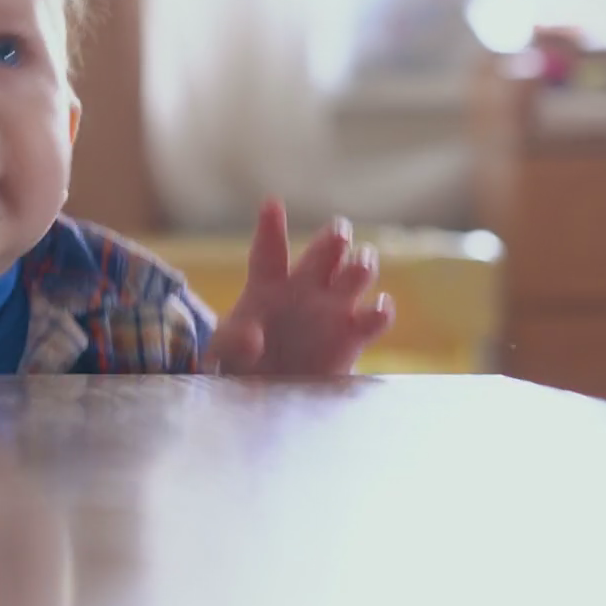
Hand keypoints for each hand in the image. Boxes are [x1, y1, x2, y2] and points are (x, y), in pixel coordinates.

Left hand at [205, 198, 393, 375]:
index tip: (271, 204)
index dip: (270, 228)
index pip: (269, 251)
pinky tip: (376, 308)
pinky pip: (375, 317)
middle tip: (338, 235)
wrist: (268, 401)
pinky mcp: (353, 337)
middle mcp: (305, 290)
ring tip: (359, 266)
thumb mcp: (224, 356)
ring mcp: (332, 310)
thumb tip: (253, 338)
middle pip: (326, 250)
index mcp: (268, 286)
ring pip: (358, 272)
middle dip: (335, 238)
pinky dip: (382, 310)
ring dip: (363, 264)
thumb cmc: (242, 368)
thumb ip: (233, 343)